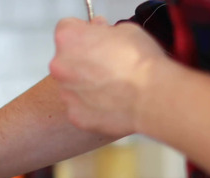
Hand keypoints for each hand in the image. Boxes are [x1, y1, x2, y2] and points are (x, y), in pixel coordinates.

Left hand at [49, 17, 166, 135]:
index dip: (83, 33)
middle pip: (66, 60)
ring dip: (85, 85)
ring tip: (111, 87)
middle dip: (82, 61)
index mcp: (68, 38)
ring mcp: (65, 93)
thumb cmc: (139, 61)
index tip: (95, 40)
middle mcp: (59, 66)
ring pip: (71, 86)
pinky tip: (110, 104)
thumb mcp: (125, 30)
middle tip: (106, 66)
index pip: (66, 30)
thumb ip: (104, 31)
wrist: (150, 96)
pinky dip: (91, 107)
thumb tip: (100, 33)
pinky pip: (79, 108)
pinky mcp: (74, 115)